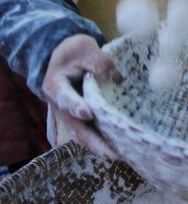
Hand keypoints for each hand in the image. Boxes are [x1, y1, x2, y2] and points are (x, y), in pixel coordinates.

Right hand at [42, 34, 119, 158]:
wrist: (66, 55)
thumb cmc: (74, 51)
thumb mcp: (84, 47)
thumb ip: (98, 60)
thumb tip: (115, 75)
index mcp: (55, 85)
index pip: (65, 97)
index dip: (75, 105)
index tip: (87, 113)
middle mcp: (59, 105)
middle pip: (74, 125)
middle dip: (92, 140)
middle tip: (110, 153)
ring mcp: (68, 114)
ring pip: (81, 133)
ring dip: (97, 145)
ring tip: (116, 156)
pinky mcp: (78, 117)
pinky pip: (88, 131)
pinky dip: (99, 140)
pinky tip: (115, 149)